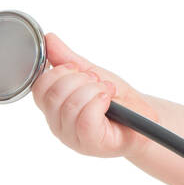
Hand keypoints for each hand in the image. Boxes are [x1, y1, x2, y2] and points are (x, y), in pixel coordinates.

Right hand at [31, 33, 153, 158]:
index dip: (60, 72)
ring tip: (107, 92)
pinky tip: (108, 101)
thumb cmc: (117, 98)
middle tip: (98, 82)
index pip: (39, 88)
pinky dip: (99, 102)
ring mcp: (73, 138)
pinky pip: (86, 119)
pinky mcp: (92, 144)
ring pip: (70, 105)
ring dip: (94, 90)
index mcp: (54, 108)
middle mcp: (58, 125)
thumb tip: (49, 40)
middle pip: (53, 95)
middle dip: (80, 79)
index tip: (81, 70)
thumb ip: (67, 59)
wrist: (144, 116)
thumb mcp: (90, 74)